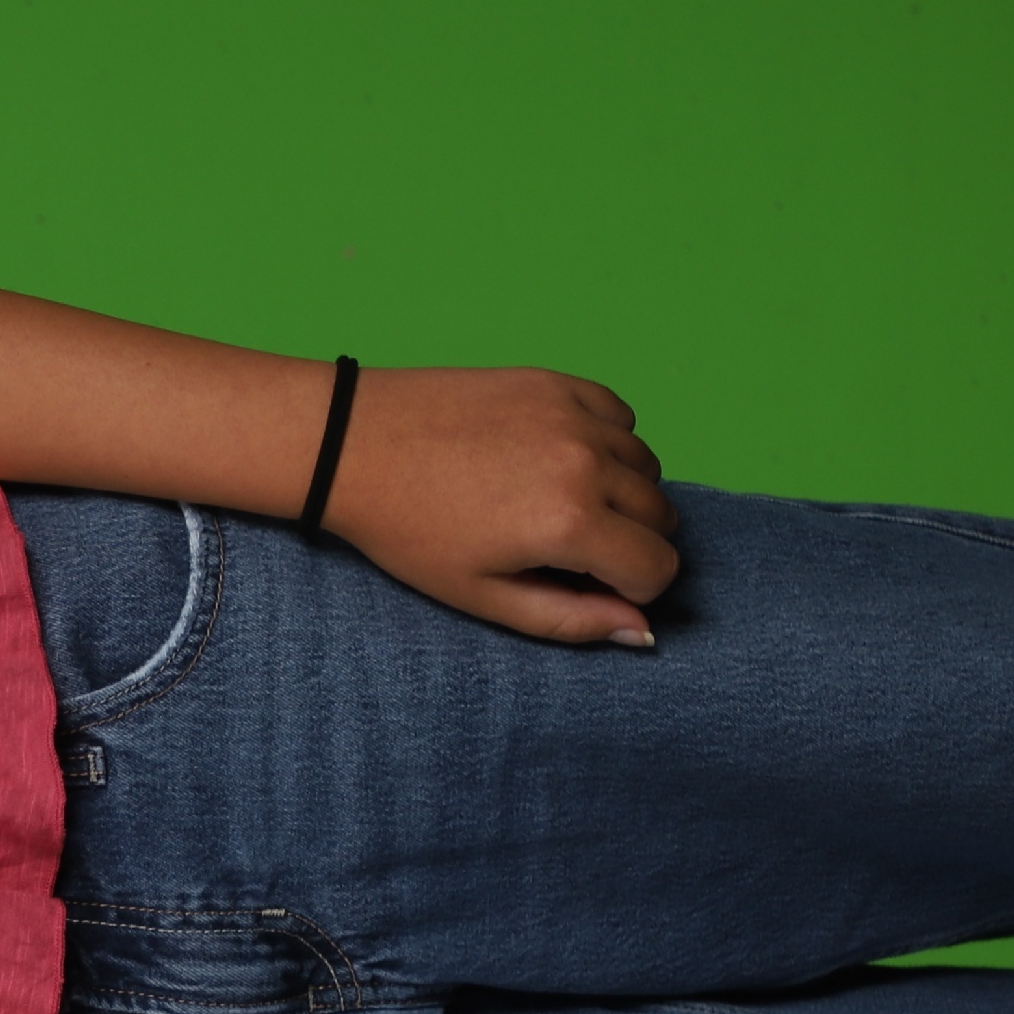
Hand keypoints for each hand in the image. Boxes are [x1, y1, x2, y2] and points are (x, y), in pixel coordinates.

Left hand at [318, 366, 680, 645]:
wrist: (352, 446)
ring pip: (647, 466)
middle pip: (661, 516)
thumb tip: (641, 630)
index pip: (659, 567)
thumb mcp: (482, 595)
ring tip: (553, 504)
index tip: (586, 583)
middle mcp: (586, 462)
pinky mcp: (558, 382)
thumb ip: (569, 619)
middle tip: (563, 548)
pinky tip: (555, 459)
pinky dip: (606, 442)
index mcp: (569, 523)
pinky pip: (621, 418)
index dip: (630, 588)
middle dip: (628, 542)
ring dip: (620, 492)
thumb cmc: (408, 530)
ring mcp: (574, 415)